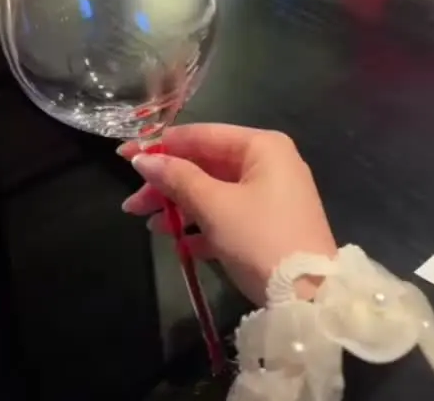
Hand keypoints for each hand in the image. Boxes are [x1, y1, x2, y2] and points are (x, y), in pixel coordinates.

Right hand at [118, 124, 336, 305]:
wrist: (310, 298)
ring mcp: (271, 194)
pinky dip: (202, 224)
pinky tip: (178, 241)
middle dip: (168, 183)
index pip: (202, 135)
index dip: (161, 145)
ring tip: (149, 224)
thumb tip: (142, 159)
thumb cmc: (261, 239)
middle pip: (206, 163)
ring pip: (214, 190)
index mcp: (262, 146)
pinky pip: (227, 214)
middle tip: (132, 203)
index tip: (124, 156)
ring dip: (180, 206)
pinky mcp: (269, 224)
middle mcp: (269, 162)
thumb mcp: (215, 207)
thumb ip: (177, 179)